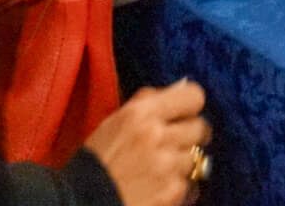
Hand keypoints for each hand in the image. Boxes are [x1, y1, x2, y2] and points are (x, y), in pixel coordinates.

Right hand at [83, 78, 211, 205]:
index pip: (193, 96)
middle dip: (191, 135)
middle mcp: (157, 135)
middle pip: (201, 127)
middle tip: (177, 143)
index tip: (184, 114)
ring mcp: (167, 166)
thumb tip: (178, 90)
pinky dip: (180, 187)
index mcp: (141, 113)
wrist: (83, 200)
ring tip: (164, 169)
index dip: (190, 105)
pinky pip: (192, 185)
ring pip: (197, 158)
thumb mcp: (115, 121)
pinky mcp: (172, 192)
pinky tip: (162, 188)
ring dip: (184, 163)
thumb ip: (147, 103)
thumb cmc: (96, 160)